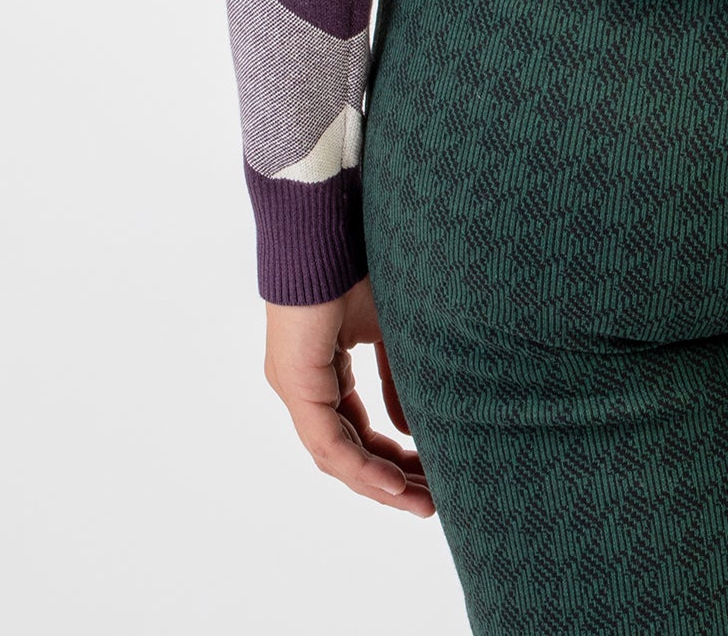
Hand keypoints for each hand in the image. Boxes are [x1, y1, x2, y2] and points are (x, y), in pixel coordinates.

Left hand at [264, 277, 434, 515]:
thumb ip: (397, 380)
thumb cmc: (358, 261)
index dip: (392, 458)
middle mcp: (303, 387)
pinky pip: (328, 441)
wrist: (329, 224)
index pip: (355, 432)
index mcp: (321, 372)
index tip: (430, 475)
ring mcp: (296, 387)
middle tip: (432, 503)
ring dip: (379, 484)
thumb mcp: (390, 330)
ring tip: (421, 503)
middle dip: (390, 482)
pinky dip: (362, 465)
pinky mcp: (296, 382)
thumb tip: (407, 429)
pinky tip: (394, 483)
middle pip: (346, 453)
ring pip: (337, 455)